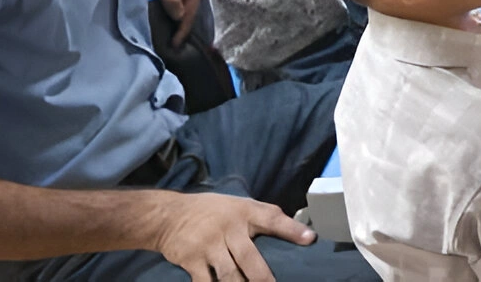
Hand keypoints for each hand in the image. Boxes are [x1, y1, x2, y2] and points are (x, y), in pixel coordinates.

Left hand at [139, 0, 205, 46]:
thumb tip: (178, 17)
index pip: (190, 15)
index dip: (182, 31)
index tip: (175, 45)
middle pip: (192, 14)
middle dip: (184, 29)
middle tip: (175, 46)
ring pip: (189, 10)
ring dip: (182, 22)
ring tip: (175, 38)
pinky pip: (186, 5)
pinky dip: (181, 14)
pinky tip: (175, 22)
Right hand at [148, 191, 316, 281]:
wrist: (169, 216)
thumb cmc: (214, 212)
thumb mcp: (240, 205)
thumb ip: (265, 216)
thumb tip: (299, 231)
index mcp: (245, 212)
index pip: (272, 218)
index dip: (292, 229)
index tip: (311, 239)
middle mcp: (228, 227)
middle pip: (250, 258)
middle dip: (263, 278)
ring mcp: (208, 245)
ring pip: (229, 275)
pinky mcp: (191, 260)